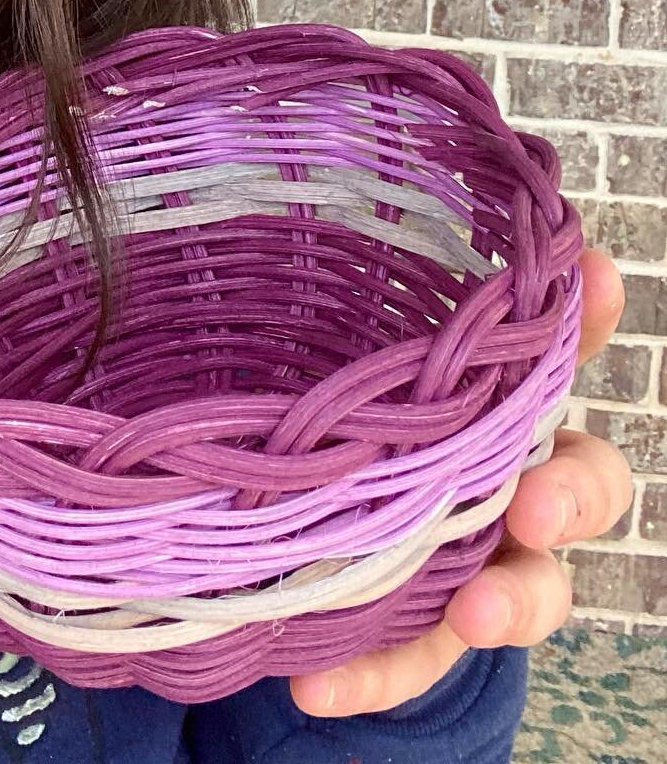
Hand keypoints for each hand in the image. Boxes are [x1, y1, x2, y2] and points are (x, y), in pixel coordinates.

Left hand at [289, 246, 633, 716]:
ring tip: (472, 615)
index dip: (587, 319)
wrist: (332, 539)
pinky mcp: (421, 636)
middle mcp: (515, 487)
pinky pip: (408, 662)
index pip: (563, 357)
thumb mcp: (370, 366)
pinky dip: (367, 677)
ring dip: (506, 604)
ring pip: (524, 592)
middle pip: (582, 488)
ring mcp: (479, 564)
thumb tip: (433, 229)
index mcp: (507, 409)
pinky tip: (315, 686)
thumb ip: (401, 303)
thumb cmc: (369, 430)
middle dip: (569, 494)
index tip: (599, 275)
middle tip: (538, 501)